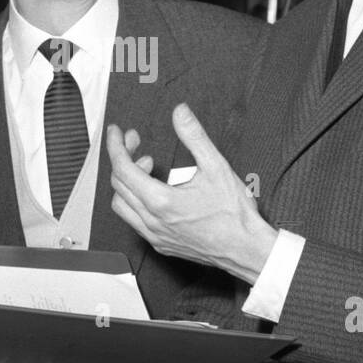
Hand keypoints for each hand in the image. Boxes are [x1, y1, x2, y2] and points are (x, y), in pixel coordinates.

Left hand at [107, 103, 276, 283]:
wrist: (246, 249)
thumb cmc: (234, 214)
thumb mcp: (216, 166)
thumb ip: (194, 136)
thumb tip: (180, 113)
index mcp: (161, 201)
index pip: (123, 168)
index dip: (116, 146)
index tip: (117, 132)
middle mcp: (152, 221)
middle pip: (118, 185)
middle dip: (123, 158)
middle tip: (136, 143)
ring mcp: (154, 236)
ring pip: (122, 206)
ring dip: (127, 183)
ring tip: (147, 168)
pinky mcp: (161, 245)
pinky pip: (134, 221)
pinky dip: (135, 202)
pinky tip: (154, 193)